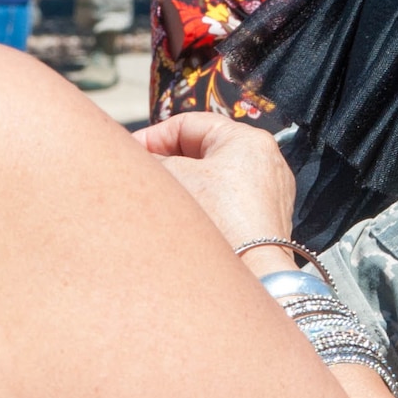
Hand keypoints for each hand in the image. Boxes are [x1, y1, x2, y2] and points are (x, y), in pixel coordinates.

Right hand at [134, 113, 294, 253]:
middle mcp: (264, 162)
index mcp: (247, 139)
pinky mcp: (263, 222)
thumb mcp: (174, 177)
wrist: (252, 273)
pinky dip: (202, 207)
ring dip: (184, 187)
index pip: (189, 124)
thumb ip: (153, 160)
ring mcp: (267, 194)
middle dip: (167, 163)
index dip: (153, 137)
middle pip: (202, 151)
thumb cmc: (220, 220)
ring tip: (159, 201)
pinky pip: (226, 204)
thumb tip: (140, 158)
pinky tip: (182, 222)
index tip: (130, 154)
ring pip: (212, 180)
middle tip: (141, 177)